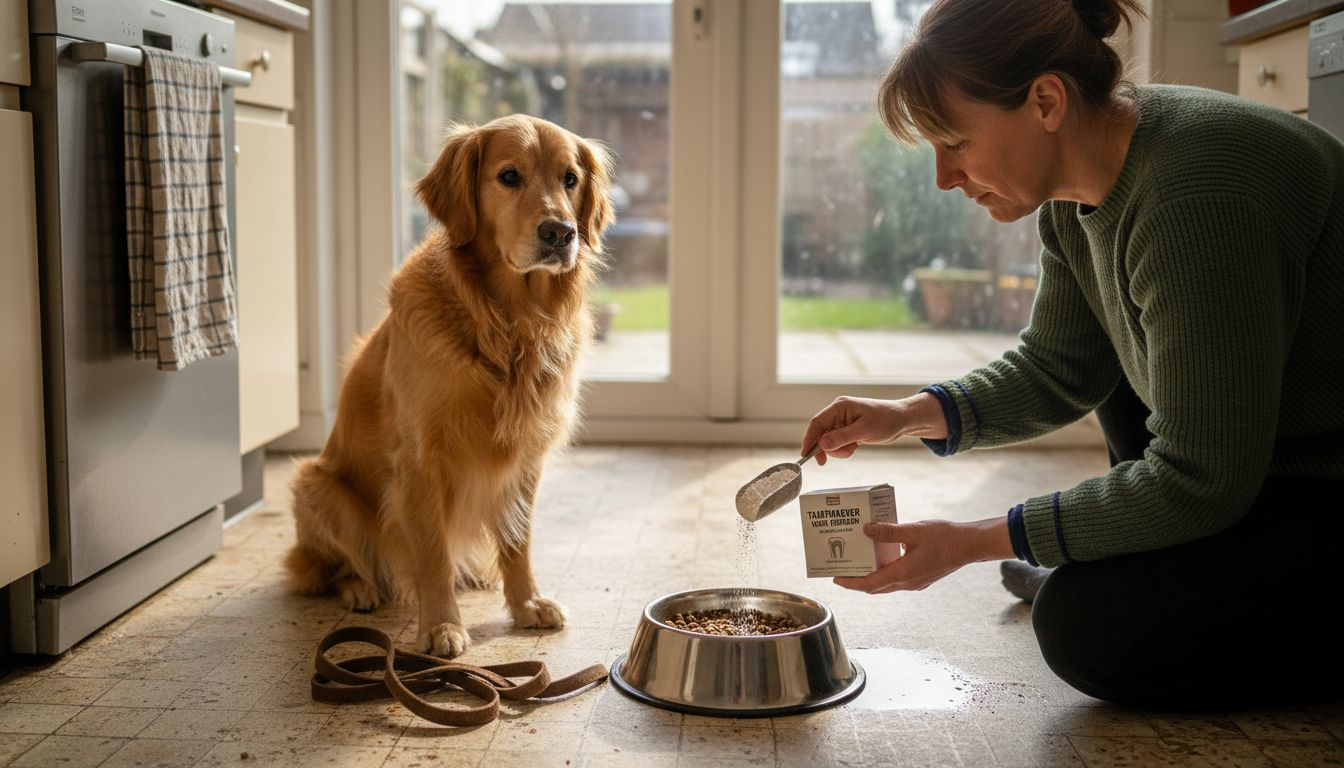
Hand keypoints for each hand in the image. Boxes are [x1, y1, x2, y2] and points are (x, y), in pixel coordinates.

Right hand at [801, 393, 946, 464]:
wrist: (902, 420)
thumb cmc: (886, 420)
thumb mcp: (865, 430)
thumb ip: (842, 437)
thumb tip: (822, 444)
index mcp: (839, 406)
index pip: (817, 423)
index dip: (809, 439)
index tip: (805, 456)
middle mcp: (838, 412)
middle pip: (821, 433)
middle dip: (827, 448)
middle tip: (829, 461)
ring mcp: (842, 421)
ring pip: (829, 440)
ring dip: (838, 449)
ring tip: (853, 449)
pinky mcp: (847, 429)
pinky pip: (837, 442)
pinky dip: (844, 448)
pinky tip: (856, 446)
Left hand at [833, 517, 1012, 593]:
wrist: (970, 546)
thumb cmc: (945, 538)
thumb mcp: (914, 531)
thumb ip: (889, 532)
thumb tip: (866, 530)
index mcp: (903, 574)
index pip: (870, 584)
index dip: (851, 582)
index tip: (835, 577)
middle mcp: (908, 583)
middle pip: (875, 587)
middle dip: (857, 580)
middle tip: (842, 569)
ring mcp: (916, 582)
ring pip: (886, 584)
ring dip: (871, 576)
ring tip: (858, 562)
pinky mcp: (921, 578)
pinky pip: (897, 579)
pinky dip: (884, 572)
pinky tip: (881, 557)